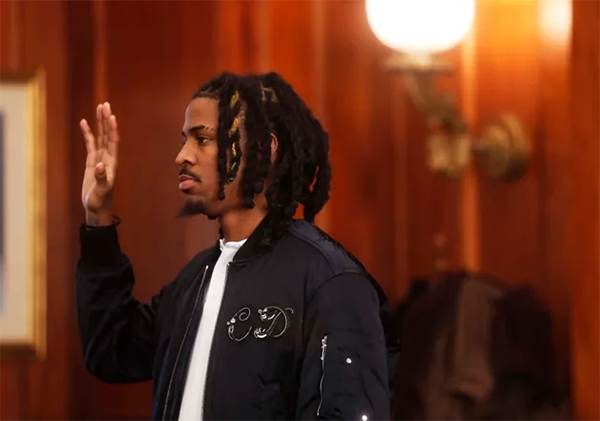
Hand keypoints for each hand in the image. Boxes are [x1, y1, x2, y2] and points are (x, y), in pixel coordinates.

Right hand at [80, 102, 119, 225]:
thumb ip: (101, 179)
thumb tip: (100, 166)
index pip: (113, 142)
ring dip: (100, 123)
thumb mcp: (101, 191)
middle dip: (107, 120)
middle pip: (108, 135)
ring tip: (99, 107)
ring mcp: (100, 159)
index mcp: (113, 164)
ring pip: (101, 137)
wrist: (97, 208)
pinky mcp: (92, 162)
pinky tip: (84, 123)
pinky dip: (88, 134)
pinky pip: (90, 144)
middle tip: (105, 104)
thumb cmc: (100, 201)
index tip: (111, 116)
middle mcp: (108, 158)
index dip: (113, 129)